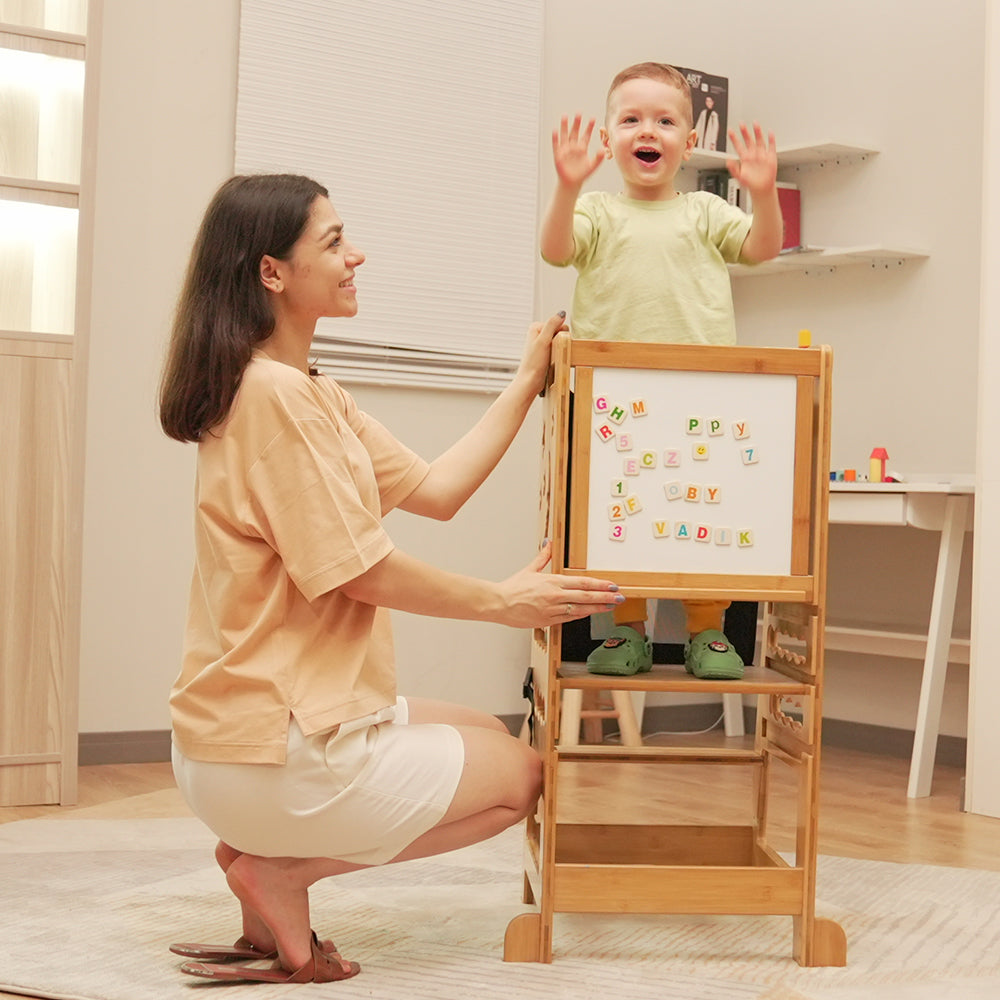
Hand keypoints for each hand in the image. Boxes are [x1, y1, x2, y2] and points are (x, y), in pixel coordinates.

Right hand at [495, 542, 622, 627]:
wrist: (499, 604)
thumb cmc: (513, 588)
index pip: (582, 583)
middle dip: (605, 597)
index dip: (599, 585)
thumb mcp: (530, 570)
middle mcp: (555, 595)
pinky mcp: (548, 621)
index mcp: (553, 581)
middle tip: (619, 597)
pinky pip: (569, 619)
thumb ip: (543, 557)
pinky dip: (581, 616)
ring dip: (597, 608)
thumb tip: (549, 544)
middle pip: (586, 596)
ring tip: (610, 606)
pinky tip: (590, 613)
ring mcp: (553, 609)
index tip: (612, 585)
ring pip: (581, 609)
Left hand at [515, 311, 568, 395]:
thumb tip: (561, 313)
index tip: (552, 345)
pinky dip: (559, 354)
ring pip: (561, 341)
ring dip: (560, 349)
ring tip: (552, 357)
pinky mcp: (546, 352)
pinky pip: (559, 349)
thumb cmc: (534, 363)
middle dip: (560, 341)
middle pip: (560, 332)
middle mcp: (539, 333)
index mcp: (536, 327)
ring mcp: (543, 343)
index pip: (559, 324)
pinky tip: (554, 360)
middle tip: (552, 352)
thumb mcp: (543, 341)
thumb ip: (552, 325)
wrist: (530, 381)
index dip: (560, 334)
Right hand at [552, 115, 605, 188]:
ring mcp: (565, 150)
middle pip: (575, 132)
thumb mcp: (592, 167)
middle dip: (577, 123)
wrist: (572, 183)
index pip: (586, 135)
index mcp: (582, 148)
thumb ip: (598, 159)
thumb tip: (602, 150)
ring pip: (565, 135)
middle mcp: (573, 147)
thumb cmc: (582, 175)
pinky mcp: (558, 155)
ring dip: (564, 126)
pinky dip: (555, 138)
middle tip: (579, 113)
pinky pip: (556, 145)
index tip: (593, 118)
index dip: (589, 127)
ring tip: (565, 116)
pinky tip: (555, 131)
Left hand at [726, 122, 776, 197]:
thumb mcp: (739, 177)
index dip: (734, 138)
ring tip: (755, 124)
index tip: (730, 131)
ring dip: (757, 132)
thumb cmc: (750, 183)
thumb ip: (733, 169)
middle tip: (741, 123)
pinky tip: (770, 132)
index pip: (738, 146)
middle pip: (748, 140)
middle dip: (745, 132)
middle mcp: (753, 154)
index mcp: (745, 158)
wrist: (761, 188)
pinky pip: (771, 146)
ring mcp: (761, 154)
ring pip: (759, 140)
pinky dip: (771, 139)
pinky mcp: (770, 157)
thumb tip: (727, 161)